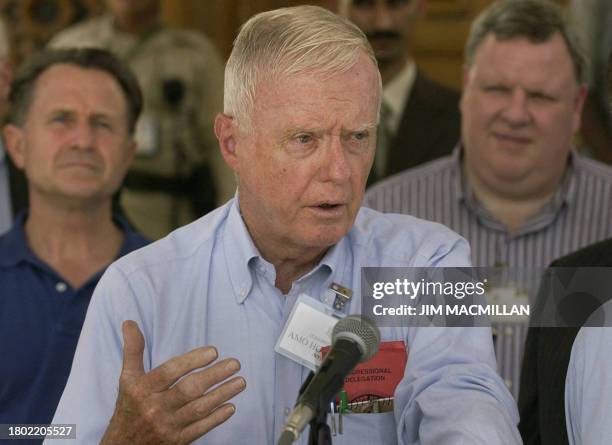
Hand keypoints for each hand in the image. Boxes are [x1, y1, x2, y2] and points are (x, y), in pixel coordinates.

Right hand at [100, 320, 245, 444]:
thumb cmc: (129, 407)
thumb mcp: (127, 378)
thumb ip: (133, 350)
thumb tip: (130, 322)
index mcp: (141, 389)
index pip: (169, 372)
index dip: (192, 361)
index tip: (213, 351)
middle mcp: (154, 408)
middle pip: (188, 390)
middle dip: (214, 376)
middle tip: (235, 363)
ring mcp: (167, 426)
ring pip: (198, 409)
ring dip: (223, 394)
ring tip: (240, 381)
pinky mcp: (177, 441)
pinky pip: (200, 429)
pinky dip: (217, 418)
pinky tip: (231, 406)